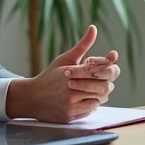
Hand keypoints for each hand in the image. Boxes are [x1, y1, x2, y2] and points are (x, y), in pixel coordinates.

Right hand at [6, 25, 120, 122]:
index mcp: (70, 72)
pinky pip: (92, 109)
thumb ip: (82, 45)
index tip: (111, 60)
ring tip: (93, 86)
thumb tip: (94, 28)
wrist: (32, 98)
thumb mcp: (65, 59)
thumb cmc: (50, 76)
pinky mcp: (70, 116)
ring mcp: (71, 104)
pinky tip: (86, 96)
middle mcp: (71, 89)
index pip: (99, 68)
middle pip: (104, 86)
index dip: (108, 65)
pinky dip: (93, 102)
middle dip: (105, 80)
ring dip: (100, 92)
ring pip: (101, 98)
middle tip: (102, 77)